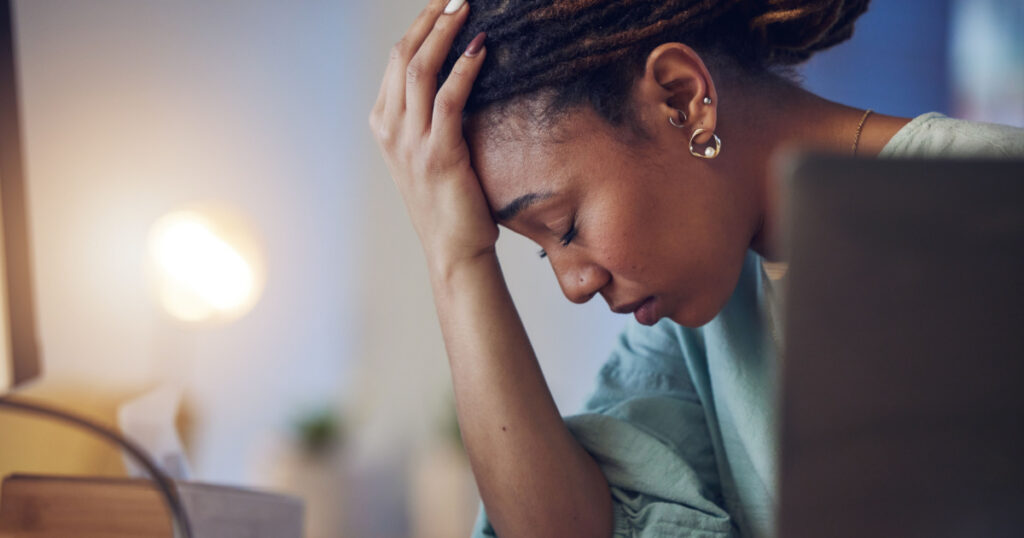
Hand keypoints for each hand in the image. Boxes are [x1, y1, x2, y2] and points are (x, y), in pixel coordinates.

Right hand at [369, 0, 495, 271]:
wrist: (453, 250)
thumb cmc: (449, 205)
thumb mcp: (427, 156)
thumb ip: (430, 120)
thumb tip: (456, 81)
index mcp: (384, 127)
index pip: (396, 63)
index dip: (419, 29)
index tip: (441, 7)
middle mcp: (391, 131)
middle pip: (404, 56)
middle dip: (429, 20)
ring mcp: (411, 143)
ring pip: (421, 70)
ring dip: (445, 32)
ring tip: (466, 7)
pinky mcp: (439, 155)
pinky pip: (449, 99)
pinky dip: (465, 68)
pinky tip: (482, 48)